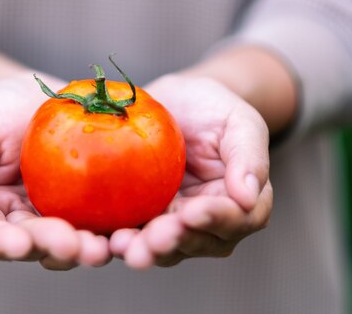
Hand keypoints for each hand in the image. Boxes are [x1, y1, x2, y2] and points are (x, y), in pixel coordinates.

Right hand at [0, 73, 110, 269]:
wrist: (34, 96)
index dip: (1, 245)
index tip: (20, 243)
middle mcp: (22, 223)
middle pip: (33, 246)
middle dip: (52, 248)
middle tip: (72, 245)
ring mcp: (56, 217)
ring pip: (68, 243)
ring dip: (84, 250)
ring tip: (100, 248)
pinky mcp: (86, 206)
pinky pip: (98, 221)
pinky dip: (110, 230)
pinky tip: (125, 229)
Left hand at [110, 74, 271, 267]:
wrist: (176, 101)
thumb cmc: (214, 109)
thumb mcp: (240, 122)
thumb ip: (249, 157)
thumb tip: (248, 196)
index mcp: (240, 202)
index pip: (236, 220)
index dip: (215, 219)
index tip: (192, 212)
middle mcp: (209, 222)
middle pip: (196, 241)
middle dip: (174, 242)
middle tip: (154, 238)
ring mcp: (173, 222)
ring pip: (163, 247)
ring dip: (144, 249)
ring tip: (124, 245)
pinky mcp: (143, 216)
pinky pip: (132, 233)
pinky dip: (117, 239)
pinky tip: (102, 239)